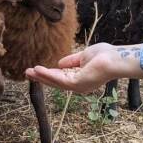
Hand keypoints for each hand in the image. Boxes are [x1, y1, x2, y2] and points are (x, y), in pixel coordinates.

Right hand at [25, 43, 142, 93]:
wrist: (116, 59)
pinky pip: (59, 79)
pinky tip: (38, 70)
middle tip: (27, 73)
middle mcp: (78, 85)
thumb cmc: (105, 55)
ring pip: (55, 82)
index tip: (36, 70)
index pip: (61, 77)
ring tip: (28, 72)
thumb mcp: (83, 56)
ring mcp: (78, 86)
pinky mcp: (77, 84)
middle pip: (56, 82)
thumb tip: (59, 63)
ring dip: (41, 76)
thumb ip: (71, 61)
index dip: (49, 74)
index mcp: (80, 78)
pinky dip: (48, 75)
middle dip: (41, 77)